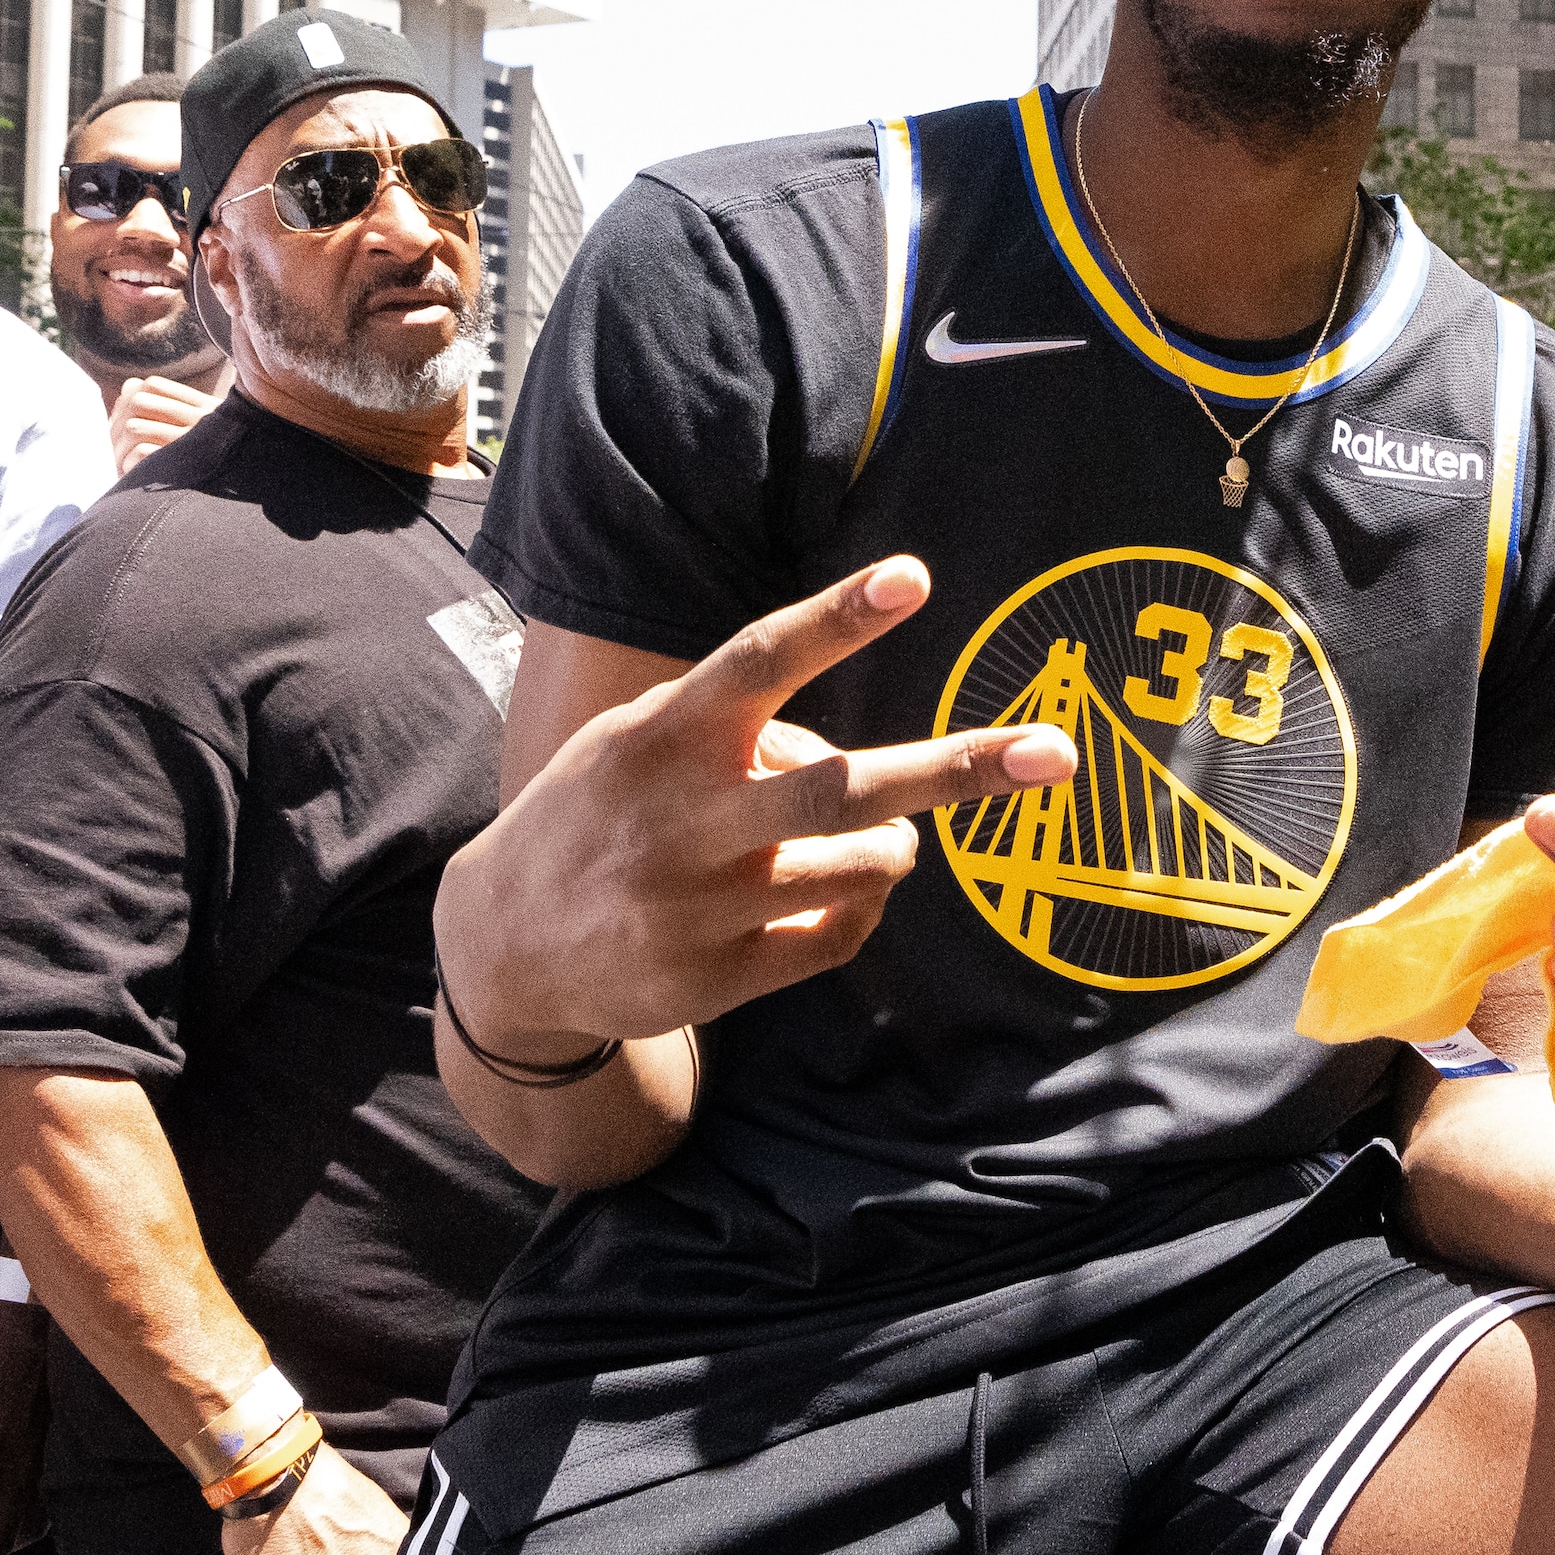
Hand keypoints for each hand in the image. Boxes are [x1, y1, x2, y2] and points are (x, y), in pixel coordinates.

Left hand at [107, 374, 214, 468]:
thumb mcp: (207, 425)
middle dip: (120, 420)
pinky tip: (133, 471)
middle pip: (139, 402)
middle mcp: (200, 420)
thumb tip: (130, 385)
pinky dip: (130, 461)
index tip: (127, 417)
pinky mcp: (184, 468)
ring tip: (122, 459)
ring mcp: (192, 444)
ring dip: (120, 444)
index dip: (132, 397)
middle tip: (117, 441)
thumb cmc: (223, 460)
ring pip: (135, 427)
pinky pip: (143, 453)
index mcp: (206, 407)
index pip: (153, 386)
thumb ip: (167, 402)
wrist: (249, 488)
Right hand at [440, 557, 1078, 1054]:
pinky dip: (859, 907)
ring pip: (861, 867)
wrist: (502, 946)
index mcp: (663, 737)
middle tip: (1052, 753)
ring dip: (896, 847)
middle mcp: (685, 818)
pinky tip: (835, 893)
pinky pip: (838, 934)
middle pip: (844, 787)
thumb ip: (732, 731)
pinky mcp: (716, 979)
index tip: (915, 576)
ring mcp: (702, 906)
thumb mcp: (635, 745)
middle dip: (956, 769)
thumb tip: (849, 756)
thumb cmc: (599, 817)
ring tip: (883, 839)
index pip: (760, 661)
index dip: (838, 617)